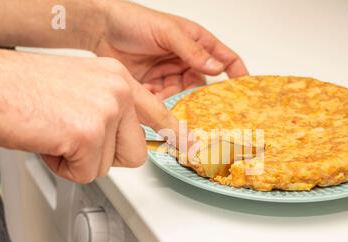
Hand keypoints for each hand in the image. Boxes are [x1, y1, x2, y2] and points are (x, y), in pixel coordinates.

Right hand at [0, 47, 175, 182]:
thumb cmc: (24, 89)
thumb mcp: (81, 89)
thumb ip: (108, 109)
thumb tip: (118, 137)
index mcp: (117, 78)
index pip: (156, 110)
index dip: (171, 132)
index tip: (185, 145)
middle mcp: (117, 91)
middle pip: (135, 152)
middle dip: (105, 157)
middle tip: (78, 142)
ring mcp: (106, 111)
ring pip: (107, 166)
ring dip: (79, 160)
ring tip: (56, 135)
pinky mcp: (89, 133)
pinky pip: (86, 173)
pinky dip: (63, 167)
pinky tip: (49, 143)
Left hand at [94, 1, 248, 99]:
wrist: (100, 29)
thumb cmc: (134, 21)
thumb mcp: (167, 33)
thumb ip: (192, 50)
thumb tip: (217, 67)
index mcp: (197, 43)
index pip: (225, 59)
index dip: (238, 74)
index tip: (246, 91)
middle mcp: (186, 61)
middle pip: (203, 85)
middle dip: (204, 100)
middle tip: (205, 114)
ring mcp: (170, 74)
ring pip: (183, 96)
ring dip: (178, 103)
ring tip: (173, 109)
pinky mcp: (154, 85)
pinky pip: (163, 100)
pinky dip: (160, 104)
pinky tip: (152, 102)